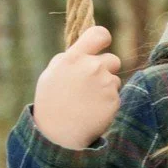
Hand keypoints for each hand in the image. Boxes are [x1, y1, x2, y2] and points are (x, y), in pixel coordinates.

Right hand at [32, 25, 121, 149]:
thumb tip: (87, 49)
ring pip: (114, 79)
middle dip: (106, 69)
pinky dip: (107, 102)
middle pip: (113, 59)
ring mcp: (105, 83)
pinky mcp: (114, 99)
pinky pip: (116, 95)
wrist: (58, 133)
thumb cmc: (51, 101)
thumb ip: (71, 57)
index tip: (102, 45)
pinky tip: (93, 110)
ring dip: (106, 87)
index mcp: (74, 57)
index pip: (100, 34)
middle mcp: (92, 67)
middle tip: (90, 84)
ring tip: (88, 100)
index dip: (103, 38)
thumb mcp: (52, 73)